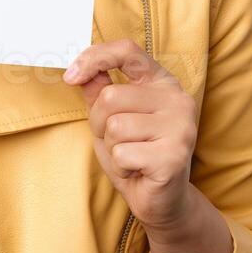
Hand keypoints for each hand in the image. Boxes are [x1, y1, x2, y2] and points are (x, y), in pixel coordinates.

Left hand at [63, 39, 199, 236]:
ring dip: (111, 148)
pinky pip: (122, 154)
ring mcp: (180, 127)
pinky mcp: (175, 155)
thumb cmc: (135, 155)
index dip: (95, 57)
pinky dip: (120, 167)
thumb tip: (78, 71)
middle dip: (99, 123)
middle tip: (117, 141)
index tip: (70, 76)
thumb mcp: (111, 119)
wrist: (162, 201)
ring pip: (115, 126)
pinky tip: (138, 171)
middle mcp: (177, 99)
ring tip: (130, 156)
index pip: (127, 51)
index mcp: (162, 82)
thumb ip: (98, 91)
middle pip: (111, 96)